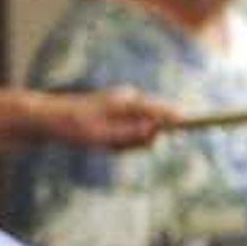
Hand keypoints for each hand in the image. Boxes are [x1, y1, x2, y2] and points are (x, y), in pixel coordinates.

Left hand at [53, 85, 172, 151]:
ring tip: (101, 142)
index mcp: (129, 102)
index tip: (199, 123)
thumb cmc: (73, 126)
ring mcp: (126, 107)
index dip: (183, 119)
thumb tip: (156, 131)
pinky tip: (100, 140)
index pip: (165, 111)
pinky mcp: (121, 115)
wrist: (47, 118)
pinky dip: (119, 144)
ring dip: (126, 144)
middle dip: (139, 142)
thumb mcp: (101, 136)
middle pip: (154, 128)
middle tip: (111, 144)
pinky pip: (129, 136)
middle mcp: (131, 101)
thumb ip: (130, 135)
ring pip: (141, 135)